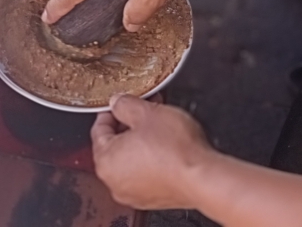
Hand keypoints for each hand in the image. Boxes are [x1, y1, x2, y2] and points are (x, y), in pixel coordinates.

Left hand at [91, 95, 211, 209]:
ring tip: (158, 123)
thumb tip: (117, 103)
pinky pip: (145, 172)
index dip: (112, 110)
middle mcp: (115, 182)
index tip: (122, 103)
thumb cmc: (175, 149)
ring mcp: (134, 193)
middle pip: (115, 144)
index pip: (99, 129)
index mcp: (105, 161)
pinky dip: (151, 157)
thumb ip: (124, 104)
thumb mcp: (145, 112)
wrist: (203, 176)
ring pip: (131, 158)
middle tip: (144, 109)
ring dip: (141, 139)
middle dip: (129, 123)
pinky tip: (166, 144)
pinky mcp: (153, 198)